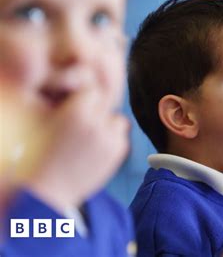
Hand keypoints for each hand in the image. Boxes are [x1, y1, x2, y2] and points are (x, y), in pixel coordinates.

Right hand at [27, 81, 128, 211]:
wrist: (50, 188)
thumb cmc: (44, 153)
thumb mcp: (51, 122)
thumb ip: (72, 106)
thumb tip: (94, 92)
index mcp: (74, 112)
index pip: (91, 90)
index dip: (85, 98)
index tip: (76, 108)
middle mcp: (95, 123)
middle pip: (106, 104)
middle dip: (96, 111)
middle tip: (83, 126)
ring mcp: (109, 138)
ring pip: (118, 120)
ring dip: (108, 125)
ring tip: (91, 139)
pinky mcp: (118, 152)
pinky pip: (121, 137)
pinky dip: (112, 142)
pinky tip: (95, 152)